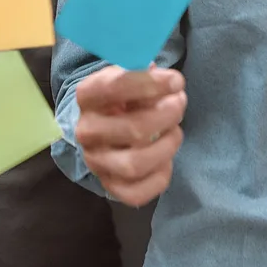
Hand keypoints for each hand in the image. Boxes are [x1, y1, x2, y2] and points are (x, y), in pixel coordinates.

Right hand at [75, 66, 186, 206]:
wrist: (101, 129)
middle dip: (166, 116)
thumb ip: (143, 74)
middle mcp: (86, 131)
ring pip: (135, 164)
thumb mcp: (126, 76)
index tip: (177, 81)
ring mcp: (97, 162)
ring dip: (166, 146)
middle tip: (180, 103)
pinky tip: (165, 159)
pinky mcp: (110, 187)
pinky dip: (160, 176)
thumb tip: (169, 81)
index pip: (114, 88)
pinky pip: (138, 192)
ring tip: (176, 131)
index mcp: (86, 97)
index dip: (150, 83)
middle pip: (133, 129)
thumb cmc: (120, 98)